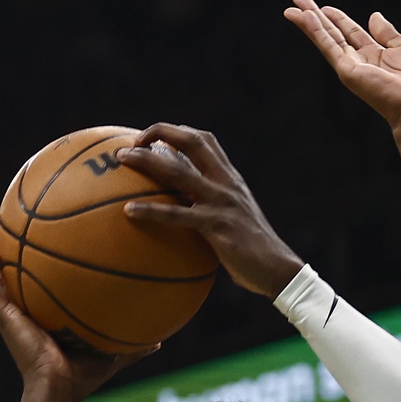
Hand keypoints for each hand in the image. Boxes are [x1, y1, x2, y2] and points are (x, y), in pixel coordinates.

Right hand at [0, 232, 156, 401]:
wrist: (59, 390)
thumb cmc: (82, 377)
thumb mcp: (111, 353)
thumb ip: (133, 345)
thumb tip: (160, 342)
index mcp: (41, 316)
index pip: (32, 285)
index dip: (31, 265)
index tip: (41, 240)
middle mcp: (22, 312)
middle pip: (6, 275)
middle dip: (6, 249)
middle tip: (14, 225)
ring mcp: (8, 314)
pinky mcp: (0, 317)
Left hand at [116, 127, 303, 298]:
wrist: (279, 270)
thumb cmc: (253, 253)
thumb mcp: (234, 222)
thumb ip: (212, 211)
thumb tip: (185, 216)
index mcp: (231, 180)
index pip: (205, 141)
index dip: (177, 132)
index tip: (154, 137)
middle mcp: (226, 184)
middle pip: (192, 142)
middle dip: (161, 131)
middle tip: (133, 140)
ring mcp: (221, 202)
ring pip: (179, 172)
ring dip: (147, 161)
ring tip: (122, 158)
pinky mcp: (217, 225)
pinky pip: (177, 215)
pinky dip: (151, 211)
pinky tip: (129, 211)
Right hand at [283, 0, 400, 126]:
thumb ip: (387, 32)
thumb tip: (374, 16)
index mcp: (374, 53)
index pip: (350, 32)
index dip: (337, 18)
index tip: (323, 7)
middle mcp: (359, 59)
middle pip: (332, 33)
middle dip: (314, 16)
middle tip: (297, 0)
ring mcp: (351, 66)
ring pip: (325, 39)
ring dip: (308, 23)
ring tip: (291, 9)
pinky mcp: (346, 70)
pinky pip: (329, 46)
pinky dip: (316, 32)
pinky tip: (305, 19)